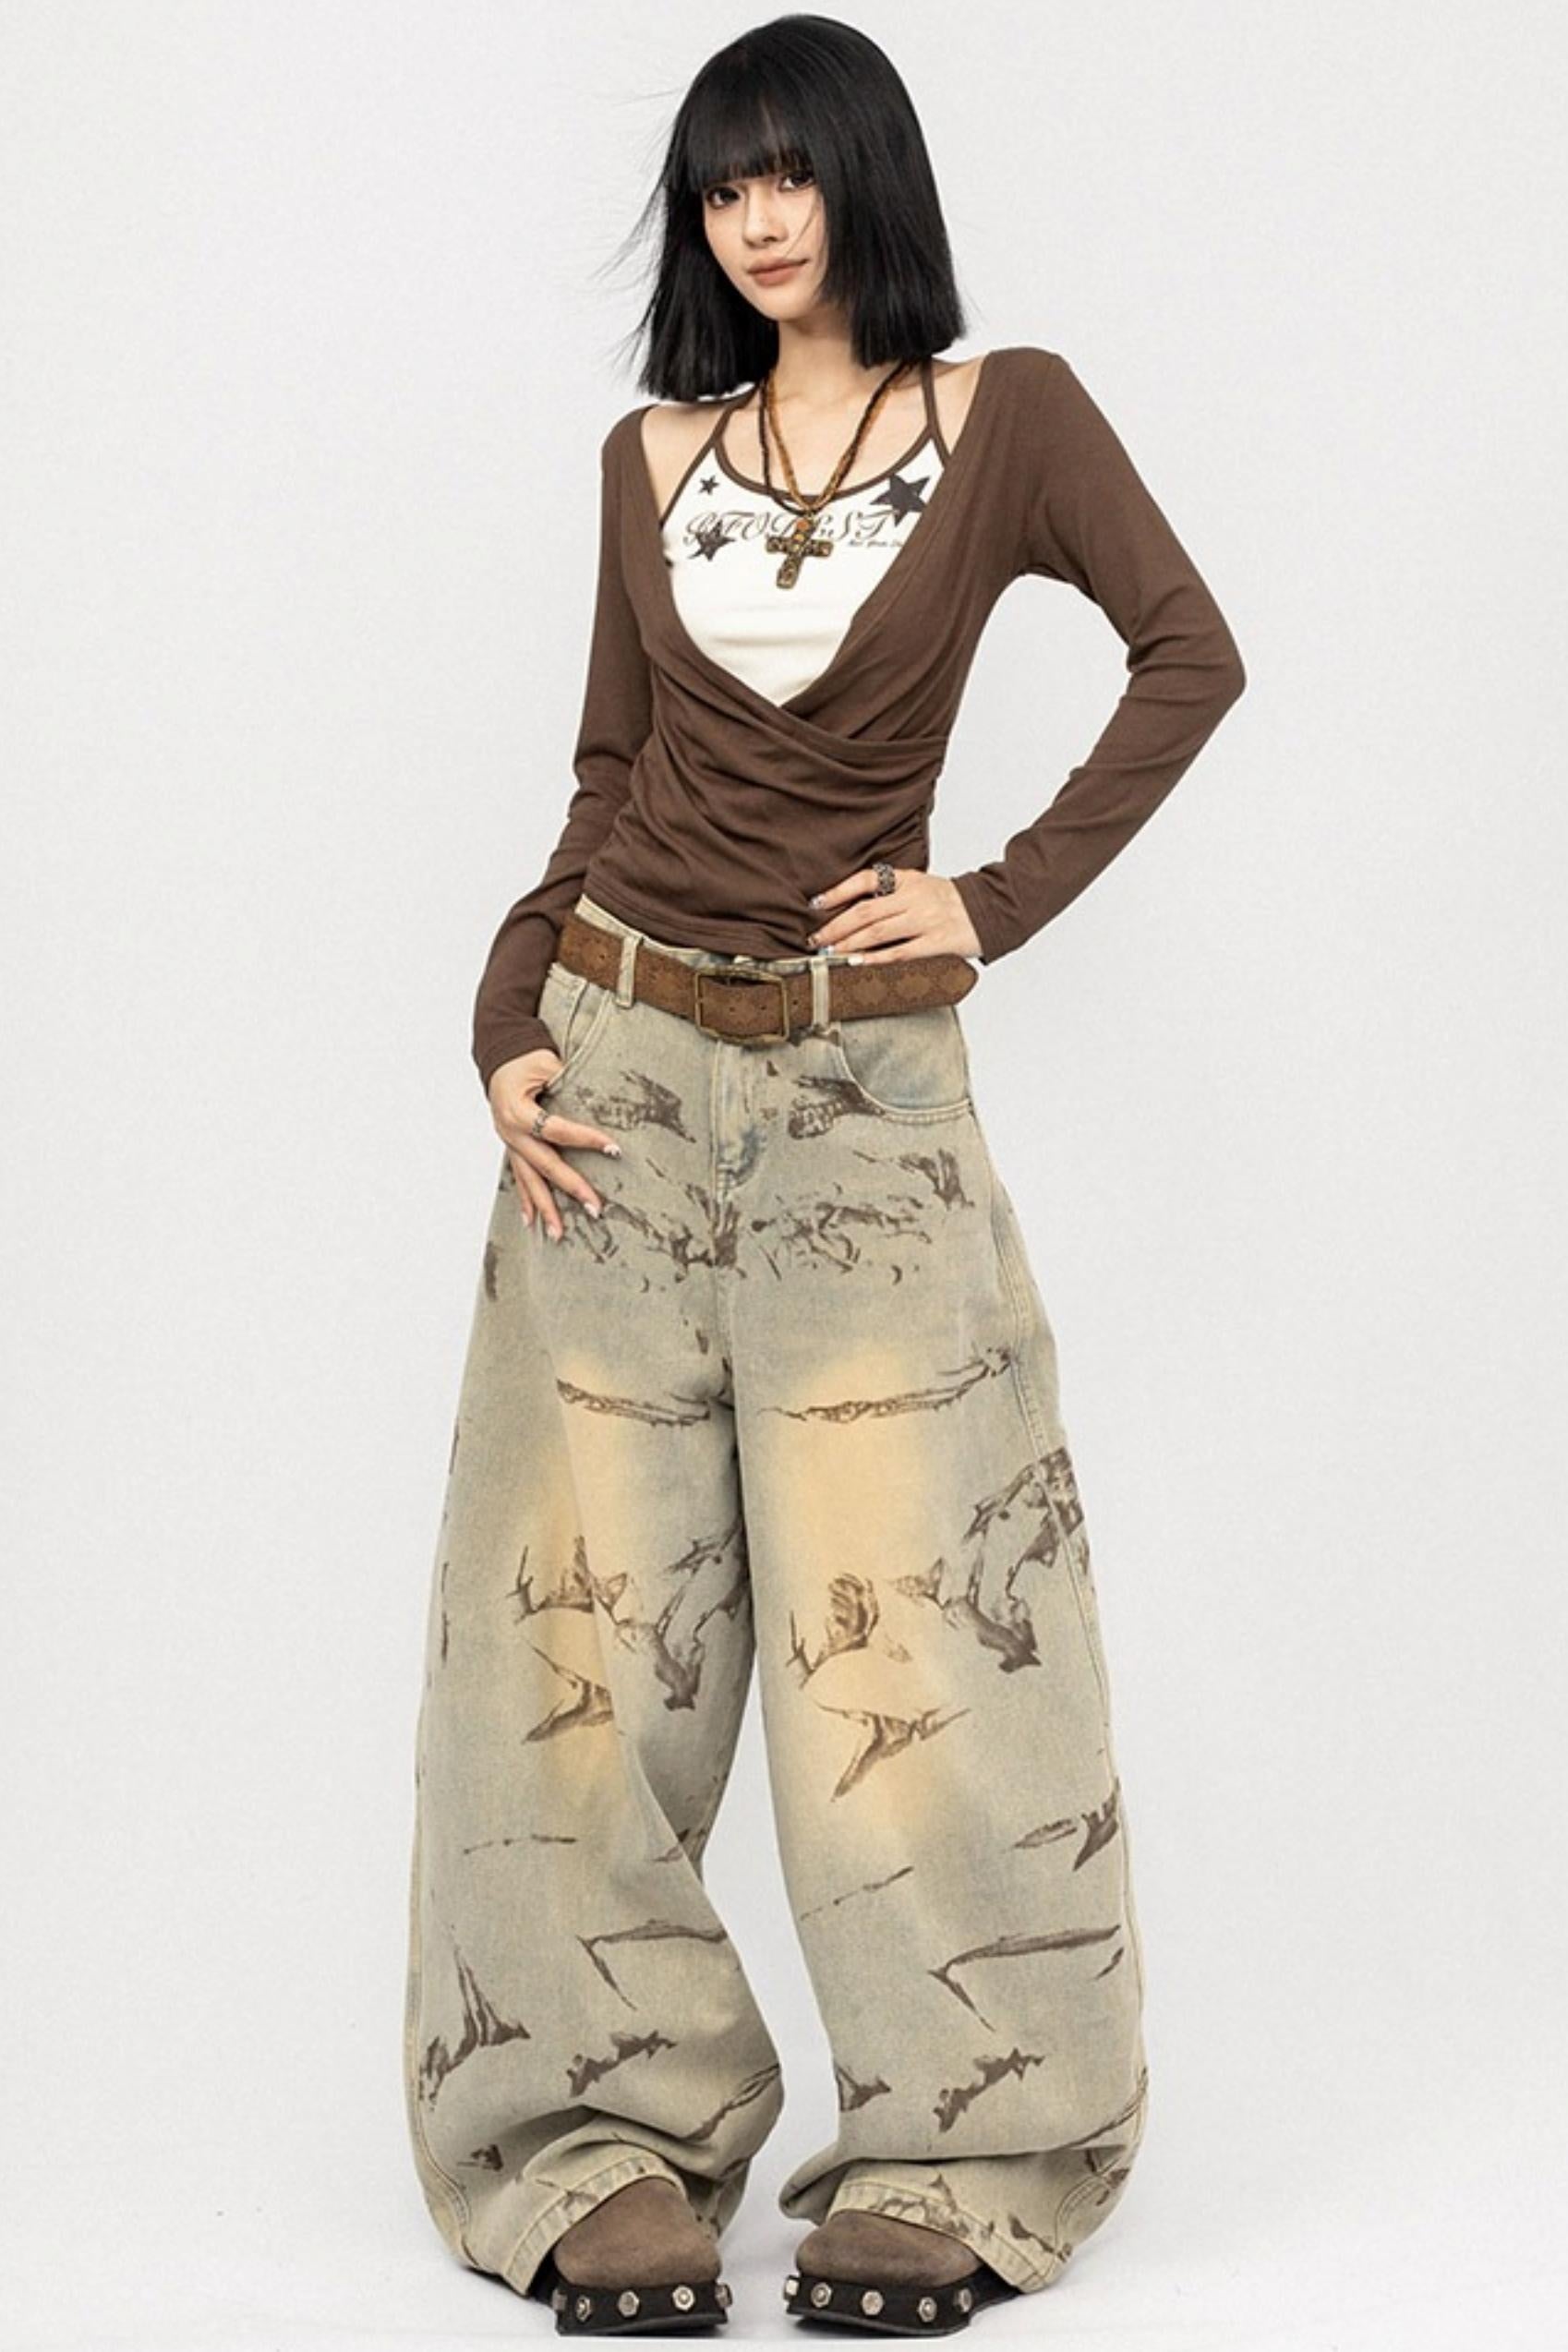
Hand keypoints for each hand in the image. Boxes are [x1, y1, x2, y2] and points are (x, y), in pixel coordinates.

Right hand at [487, 1050, 621, 1239]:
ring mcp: (509, 1142)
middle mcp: (511, 1131)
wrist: (498, 1058)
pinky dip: (527, 1200)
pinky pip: (519, 1177)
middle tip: (594, 1208)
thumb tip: (603, 1096)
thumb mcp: (547, 1063)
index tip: (615, 1150)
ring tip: (558, 1234)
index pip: (558, 1130)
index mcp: (518, 1109)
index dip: (587, 1140)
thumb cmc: (525, 1057)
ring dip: (545, 1208)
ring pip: (529, 1180)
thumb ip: (568, 1082)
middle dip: (571, 1187)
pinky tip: (532, 1221)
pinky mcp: (512, 1147)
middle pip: (545, 1165)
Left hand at [804, 867, 980, 960]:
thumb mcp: (920, 886)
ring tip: (831, 955)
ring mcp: (926, 919)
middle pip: (864, 912)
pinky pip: (901, 952)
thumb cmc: (949, 901)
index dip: (837, 891)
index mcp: (907, 879)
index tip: (816, 904)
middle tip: (816, 940)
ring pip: (878, 933)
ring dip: (849, 945)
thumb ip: (892, 894)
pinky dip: (877, 959)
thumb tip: (851, 911)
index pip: (865, 880)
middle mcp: (914, 897)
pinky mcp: (937, 942)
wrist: (990, 909)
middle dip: (835, 928)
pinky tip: (859, 964)